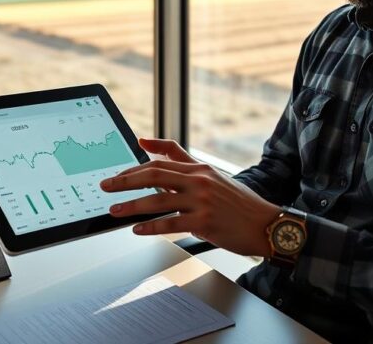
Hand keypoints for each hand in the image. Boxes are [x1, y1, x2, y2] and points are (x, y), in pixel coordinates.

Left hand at [101, 138, 279, 257]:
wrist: (266, 223)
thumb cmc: (237, 202)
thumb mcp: (212, 175)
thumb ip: (180, 158)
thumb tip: (147, 143)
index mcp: (199, 169)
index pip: (160, 163)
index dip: (134, 168)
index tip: (116, 174)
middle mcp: (199, 181)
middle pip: (154, 176)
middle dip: (125, 181)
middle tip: (106, 187)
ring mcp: (202, 201)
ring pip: (158, 200)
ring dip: (132, 206)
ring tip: (115, 210)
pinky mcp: (205, 222)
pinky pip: (171, 223)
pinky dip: (151, 226)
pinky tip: (137, 229)